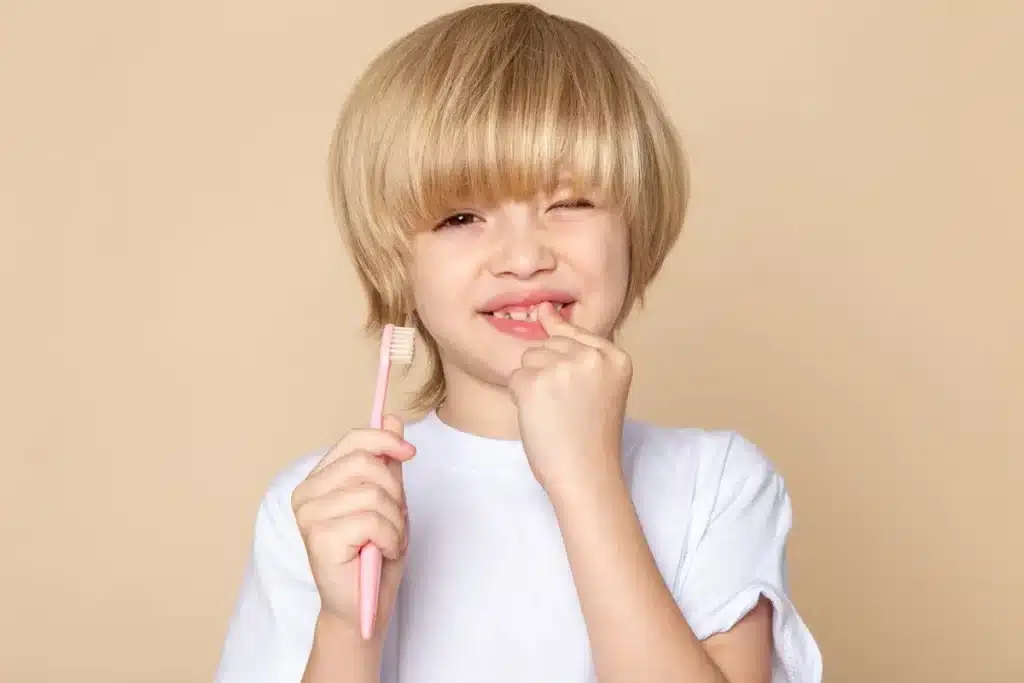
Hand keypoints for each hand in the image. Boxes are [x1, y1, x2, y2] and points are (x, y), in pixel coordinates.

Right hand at [290, 415, 414, 640]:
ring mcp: (309, 516)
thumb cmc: (374, 555)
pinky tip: (380, 553)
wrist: (364, 607)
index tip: (409, 452)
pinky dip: (389, 538)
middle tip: (394, 519)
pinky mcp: (318, 538)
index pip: (353, 440)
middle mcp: (306, 494)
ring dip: (395, 521)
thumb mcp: (389, 500)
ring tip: (387, 540)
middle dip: (394, 491)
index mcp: (319, 480)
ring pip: (373, 494)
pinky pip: (372, 521)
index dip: (386, 440)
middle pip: (366, 463)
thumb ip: (387, 462)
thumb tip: (393, 418)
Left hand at [508, 302, 631, 496]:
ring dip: (532, 384)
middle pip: (549, 344)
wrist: (587, 475)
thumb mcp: (600, 385)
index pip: (574, 335)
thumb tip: (543, 308)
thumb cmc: (591, 436)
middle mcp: (592, 357)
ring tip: (552, 412)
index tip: (571, 391)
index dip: (565, 363)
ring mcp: (563, 368)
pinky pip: (514, 378)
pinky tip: (538, 418)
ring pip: (529, 358)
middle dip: (548, 372)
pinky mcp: (534, 383)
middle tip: (565, 408)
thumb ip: (578, 349)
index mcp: (616, 356)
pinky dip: (518, 399)